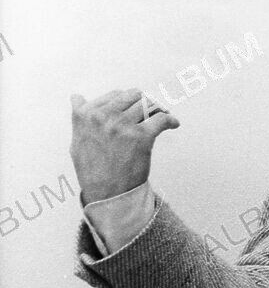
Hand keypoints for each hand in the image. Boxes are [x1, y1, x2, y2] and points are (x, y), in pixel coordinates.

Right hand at [69, 89, 179, 203]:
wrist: (106, 193)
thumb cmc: (93, 170)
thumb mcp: (76, 140)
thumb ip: (80, 117)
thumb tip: (77, 97)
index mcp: (86, 115)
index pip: (114, 95)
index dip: (127, 101)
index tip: (135, 107)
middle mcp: (103, 116)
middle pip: (132, 96)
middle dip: (143, 101)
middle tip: (151, 110)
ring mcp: (122, 125)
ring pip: (147, 104)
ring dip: (158, 109)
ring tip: (163, 116)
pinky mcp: (141, 136)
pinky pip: (161, 119)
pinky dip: (170, 120)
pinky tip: (173, 124)